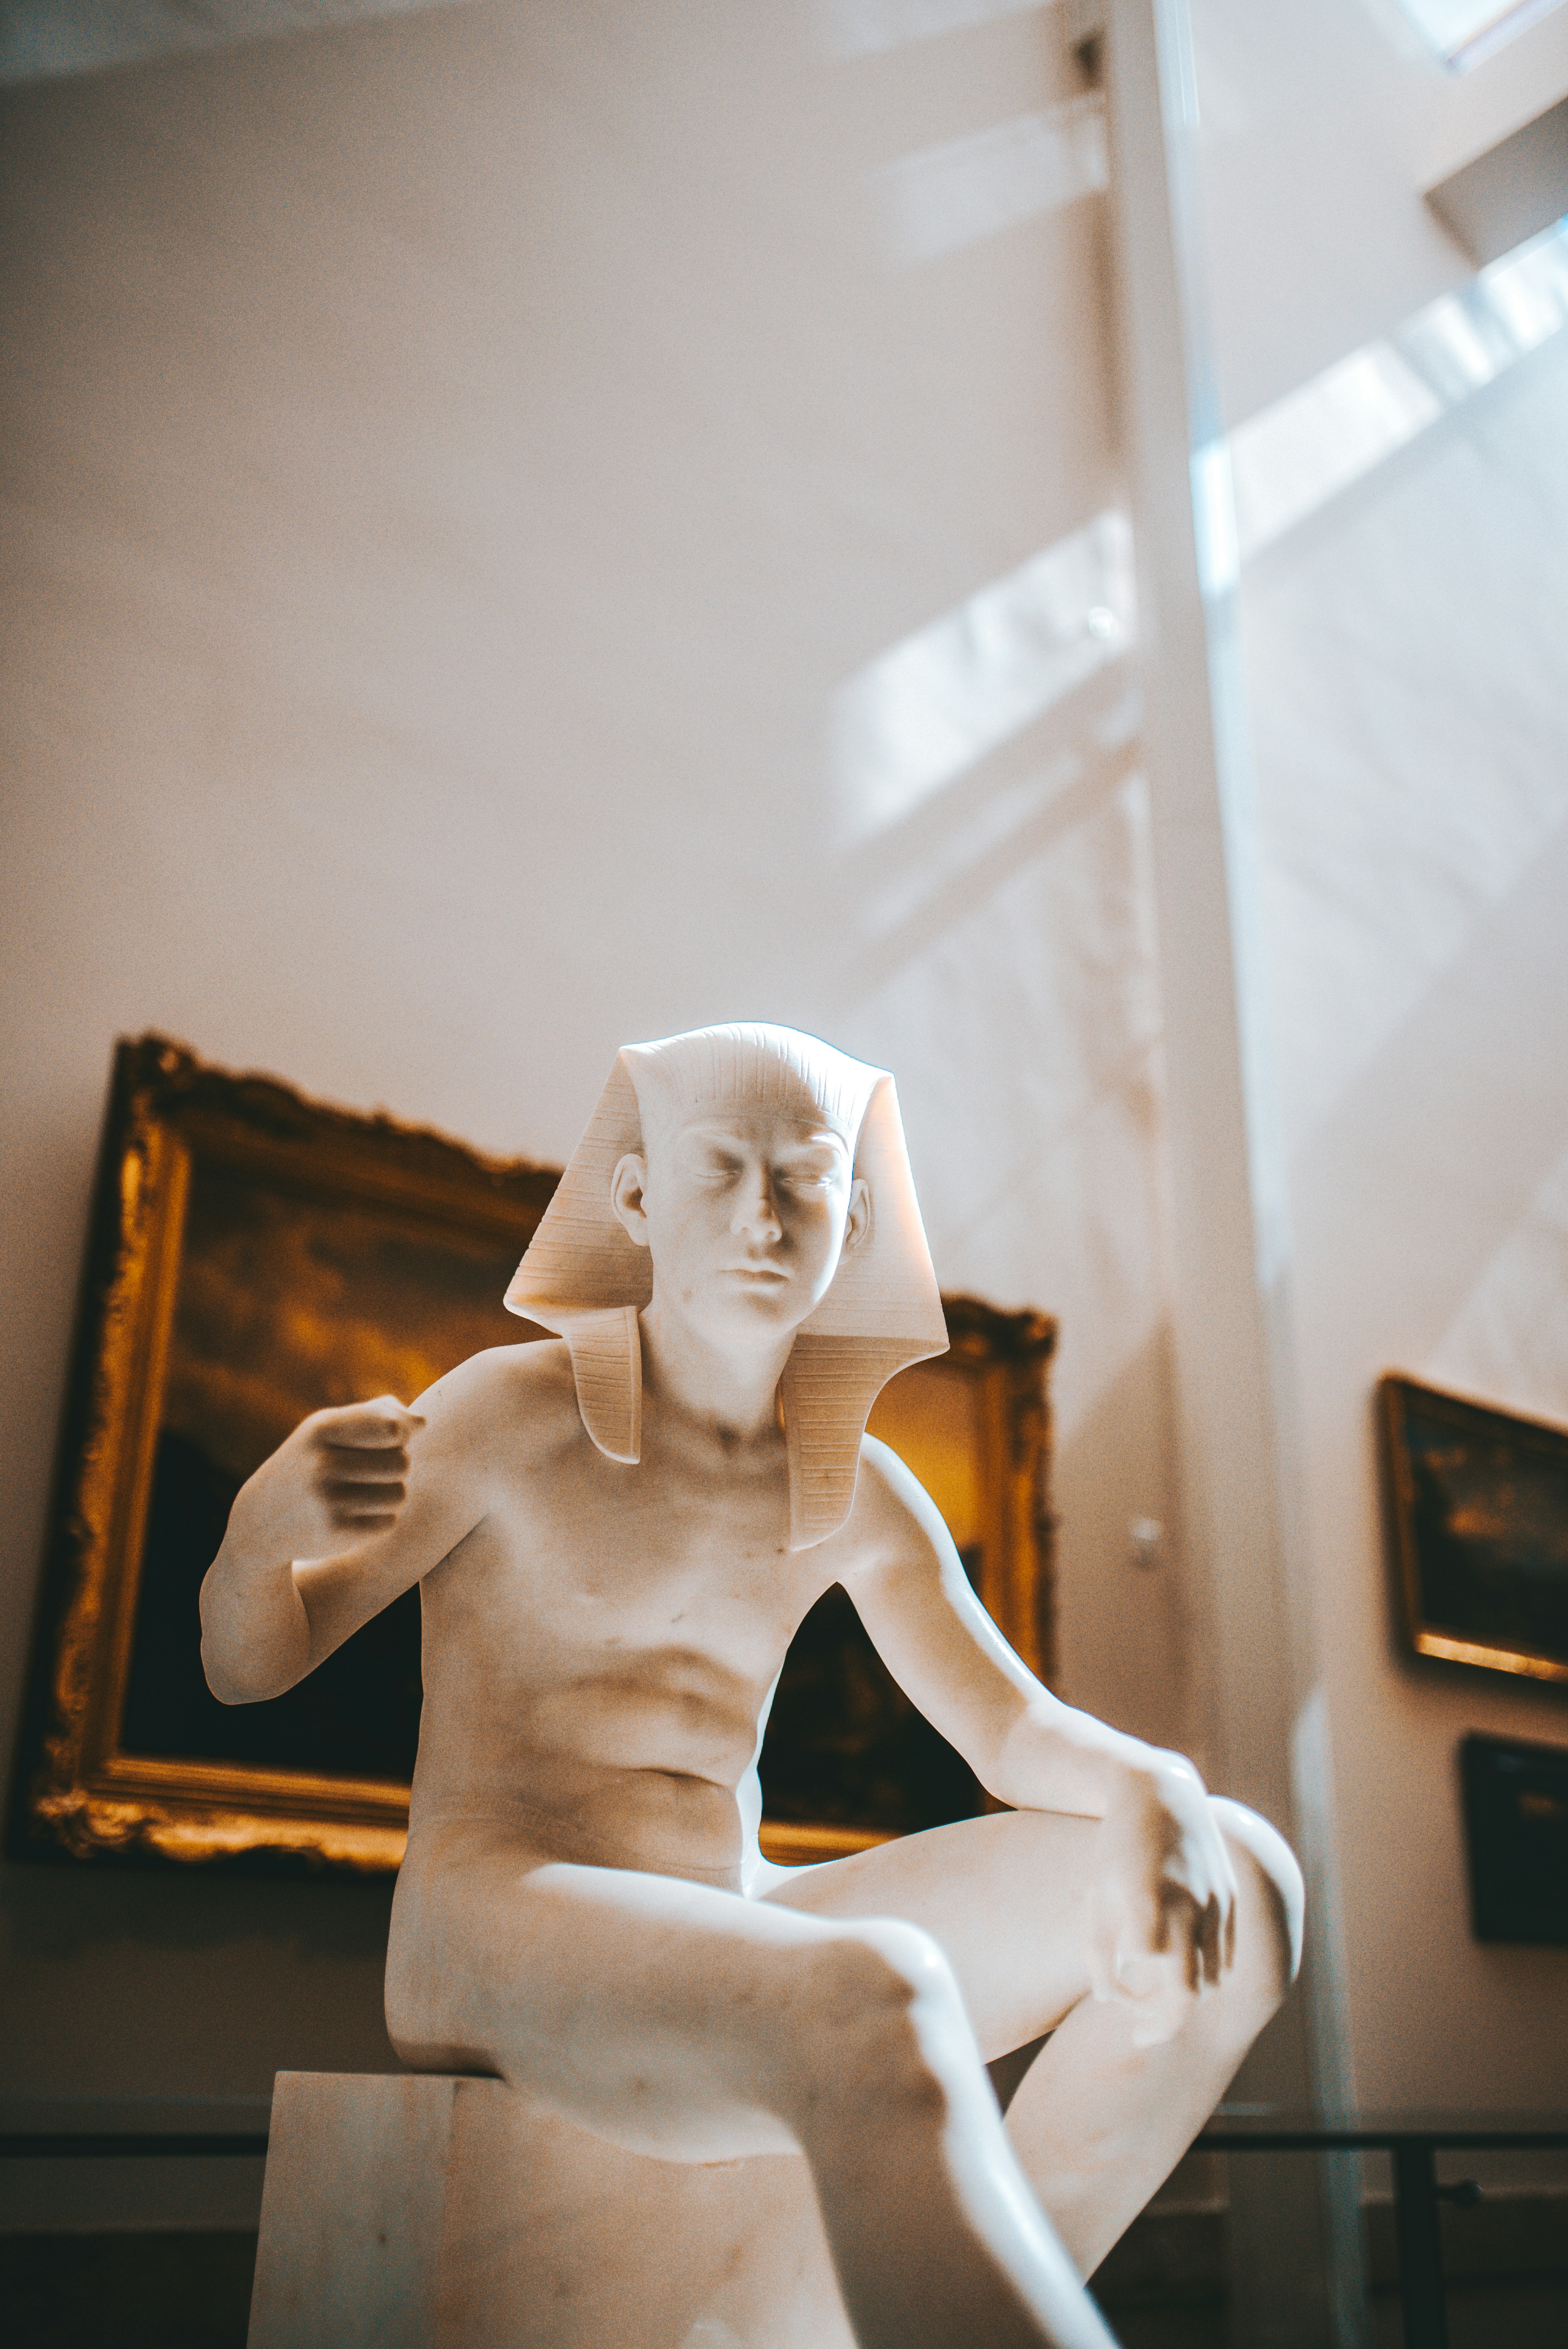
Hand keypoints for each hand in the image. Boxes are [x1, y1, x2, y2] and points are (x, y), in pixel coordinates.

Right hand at [231, 1396, 424, 1563]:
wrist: (259, 1522)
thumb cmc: (307, 1463)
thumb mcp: (329, 1429)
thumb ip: (376, 1416)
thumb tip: (422, 1422)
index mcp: (322, 1429)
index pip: (393, 1429)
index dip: (399, 1436)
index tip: (386, 1441)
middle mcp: (323, 1463)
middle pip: (402, 1462)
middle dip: (395, 1467)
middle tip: (369, 1472)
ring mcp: (328, 1500)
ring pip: (400, 1493)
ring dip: (391, 1494)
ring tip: (363, 1493)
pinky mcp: (336, 1532)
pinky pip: (389, 1521)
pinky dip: (380, 1519)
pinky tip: (355, 1515)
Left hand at [1084, 1758, 1237, 2047]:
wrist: (1159, 1795)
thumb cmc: (1117, 1849)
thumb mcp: (1097, 1897)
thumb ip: (1098, 1954)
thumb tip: (1109, 2001)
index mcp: (1149, 1905)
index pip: (1148, 1981)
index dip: (1133, 2005)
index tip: (1119, 2011)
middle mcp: (1189, 1906)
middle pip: (1189, 1993)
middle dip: (1166, 2022)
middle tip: (1143, 2035)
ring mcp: (1216, 1902)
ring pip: (1215, 1979)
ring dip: (1189, 1998)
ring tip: (1159, 2001)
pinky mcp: (1231, 1897)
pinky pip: (1228, 1955)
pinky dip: (1209, 1973)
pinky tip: (1183, 1972)